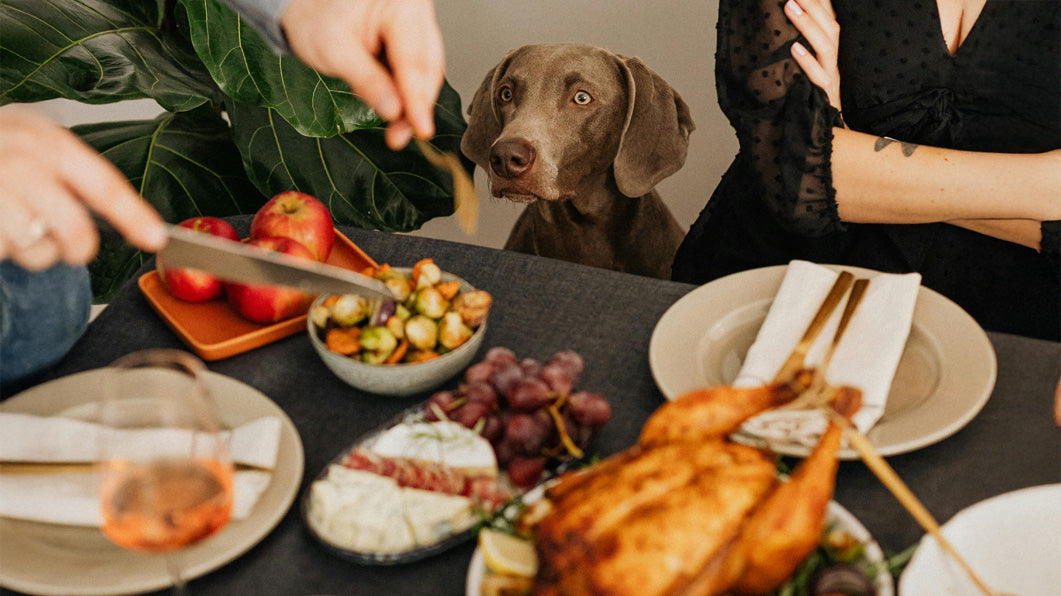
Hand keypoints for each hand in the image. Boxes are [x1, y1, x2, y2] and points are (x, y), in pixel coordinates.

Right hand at [0, 107, 166, 269]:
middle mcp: (14, 154)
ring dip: (30, 251)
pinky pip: (4, 250)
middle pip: (72, 225)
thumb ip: (69, 177)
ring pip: (36, 247)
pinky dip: (2, 250)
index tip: (155, 239)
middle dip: (77, 247)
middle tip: (71, 247)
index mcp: (38, 134)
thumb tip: (132, 221)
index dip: (132, 213)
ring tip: (10, 226)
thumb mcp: (28, 149)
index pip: (98, 179)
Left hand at [280, 0, 444, 150]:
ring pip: (426, 71)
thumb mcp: (334, 49)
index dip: (418, 99)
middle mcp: (414, 12)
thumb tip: (393, 109)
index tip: (420, 128)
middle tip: (400, 135)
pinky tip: (395, 109)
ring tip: (396, 129)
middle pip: (427, 66)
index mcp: (399, 5)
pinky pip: (417, 71)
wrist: (306, 6)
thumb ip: (366, 80)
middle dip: (417, 105)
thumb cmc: (316, 16)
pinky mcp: (410, 41)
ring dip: (414, 104)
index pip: (414, 60)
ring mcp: (415, 26)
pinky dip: (407, 94)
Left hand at [785, 0, 841, 110]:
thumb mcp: (807, 68)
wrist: (822, 130)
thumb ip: (801, 47)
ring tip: (790, 6)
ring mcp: (830, 77)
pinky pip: (818, 76)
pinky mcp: (824, 94)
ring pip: (826, 46)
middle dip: (813, 5)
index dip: (822, 2)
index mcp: (829, 51)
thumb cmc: (810, 96)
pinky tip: (793, 48)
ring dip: (808, 24)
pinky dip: (807, 61)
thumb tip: (783, 22)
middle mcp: (832, 60)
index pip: (829, 19)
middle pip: (830, 27)